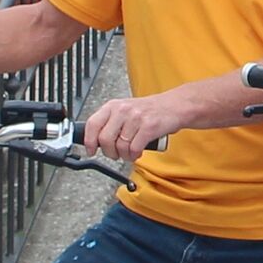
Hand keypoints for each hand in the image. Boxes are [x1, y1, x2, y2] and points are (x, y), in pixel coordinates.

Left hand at [83, 88, 200, 159]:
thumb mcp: (125, 111)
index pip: (92, 124)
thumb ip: (110, 123)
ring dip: (124, 156)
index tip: (90, 150)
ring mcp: (136, 118)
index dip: (89, 141)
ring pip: (120, 147)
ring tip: (129, 154)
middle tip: (114, 154)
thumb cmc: (148, 111)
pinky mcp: (148, 127)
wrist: (173, 106)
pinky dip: (134, 155)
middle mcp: (122, 110)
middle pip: (105, 139)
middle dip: (109, 153)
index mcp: (113, 106)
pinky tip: (137, 153)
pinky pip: (134, 149)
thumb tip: (94, 141)